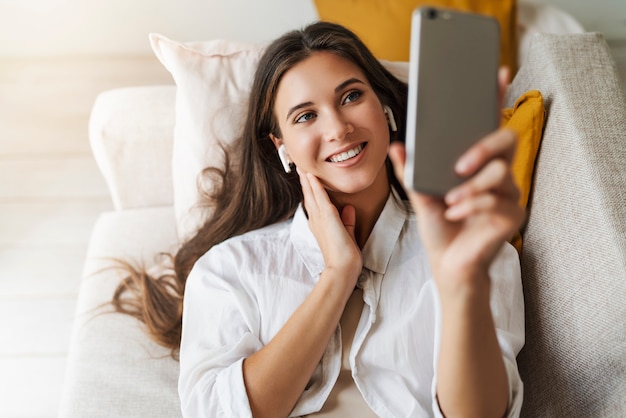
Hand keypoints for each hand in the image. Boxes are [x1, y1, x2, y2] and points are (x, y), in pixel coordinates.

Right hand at [298, 168, 362, 284]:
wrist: (342, 267)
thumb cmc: (344, 255)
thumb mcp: (347, 233)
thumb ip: (347, 221)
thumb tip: (349, 209)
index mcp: (319, 224)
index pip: (313, 203)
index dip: (310, 190)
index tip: (307, 178)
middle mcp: (316, 220)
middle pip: (308, 195)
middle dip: (304, 181)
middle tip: (299, 167)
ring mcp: (320, 218)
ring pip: (311, 193)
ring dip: (307, 179)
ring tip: (302, 166)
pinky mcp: (327, 216)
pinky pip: (320, 196)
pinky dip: (315, 185)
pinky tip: (311, 175)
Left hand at [388, 68, 523, 290]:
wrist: (447, 263)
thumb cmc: (438, 226)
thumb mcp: (419, 195)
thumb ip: (411, 171)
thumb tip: (397, 146)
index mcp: (478, 163)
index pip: (489, 125)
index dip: (495, 99)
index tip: (496, 73)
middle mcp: (499, 173)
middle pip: (507, 140)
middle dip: (483, 148)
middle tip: (459, 165)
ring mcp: (509, 194)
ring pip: (502, 175)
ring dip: (471, 188)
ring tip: (450, 202)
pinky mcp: (513, 217)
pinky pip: (498, 202)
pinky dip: (472, 207)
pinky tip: (455, 214)